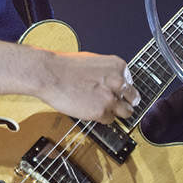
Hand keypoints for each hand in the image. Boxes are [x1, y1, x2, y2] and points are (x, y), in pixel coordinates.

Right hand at [0, 36, 139, 123]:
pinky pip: (109, 120)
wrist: (49, 74)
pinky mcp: (101, 112)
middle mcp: (119, 81)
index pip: (130, 82)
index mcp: (119, 66)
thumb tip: (114, 83)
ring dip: (116, 112)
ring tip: (104, 109)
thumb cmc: (66, 66)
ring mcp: (111, 98)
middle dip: (125, 102)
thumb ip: (109, 73)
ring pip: (126, 112)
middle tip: (116, 105)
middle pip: (133, 98)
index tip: (115, 92)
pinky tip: (90, 110)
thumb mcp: (95, 61)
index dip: (122, 89)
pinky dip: (101, 118)